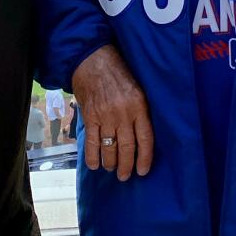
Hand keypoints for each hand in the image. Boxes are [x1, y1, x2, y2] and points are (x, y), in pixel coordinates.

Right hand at [71, 44, 153, 180]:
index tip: (143, 171)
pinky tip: (94, 165)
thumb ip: (139, 110)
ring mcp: (105, 115)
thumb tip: (140, 135)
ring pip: (109, 147)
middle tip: (125, 176)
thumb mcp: (137, 88)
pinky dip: (92, 156)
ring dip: (110, 163)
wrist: (93, 59)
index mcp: (139, 105)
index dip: (145, 158)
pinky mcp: (90, 116)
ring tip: (111, 169)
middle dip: (126, 166)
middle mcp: (123, 113)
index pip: (145, 138)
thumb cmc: (118, 72)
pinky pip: (92, 142)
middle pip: (127, 147)